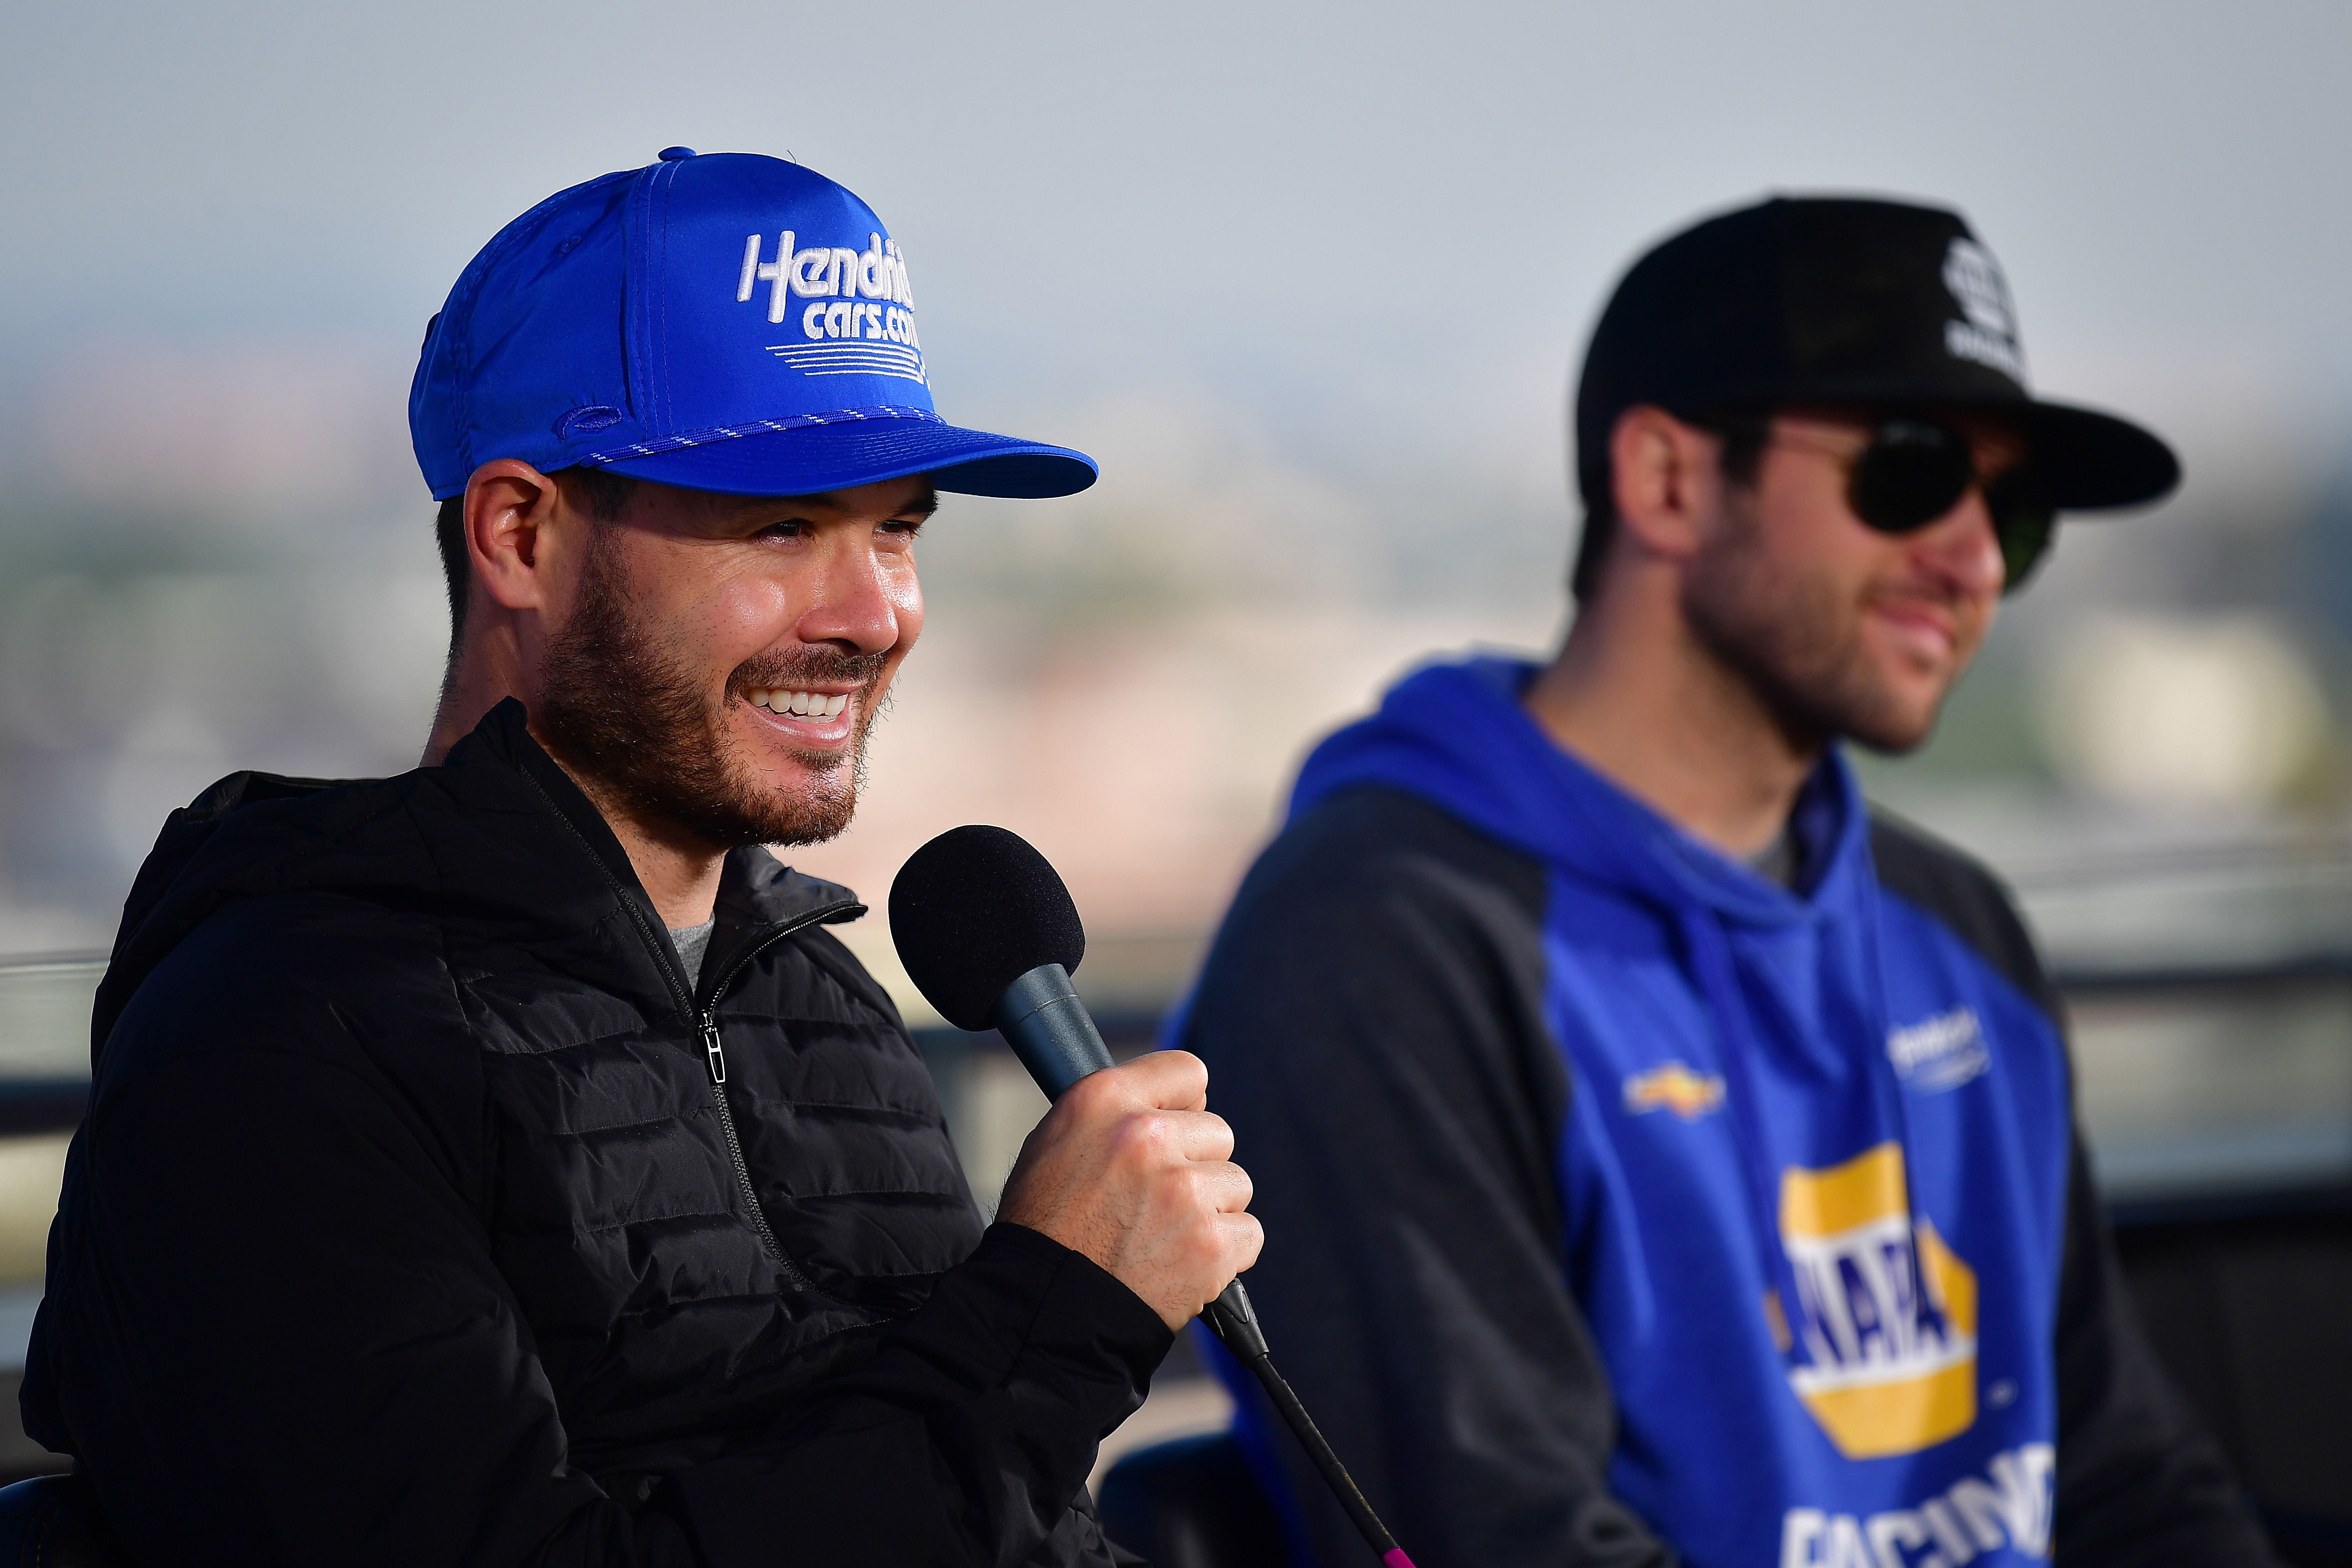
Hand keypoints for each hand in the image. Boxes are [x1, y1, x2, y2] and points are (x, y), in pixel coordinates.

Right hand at [994, 1050, 1261, 1330]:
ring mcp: (1183, 1190)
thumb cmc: (1044, 1228)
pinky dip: (1225, 1254)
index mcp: (1105, 1100)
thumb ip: (1115, 1112)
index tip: (1178, 1129)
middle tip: (1155, 1201)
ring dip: (1211, 1210)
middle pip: (1217, 1132)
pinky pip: (1248, 1233)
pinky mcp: (1210, 1243)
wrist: (1044, 1311)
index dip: (1185, 1104)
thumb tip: (1177, 1104)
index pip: (1187, 1071)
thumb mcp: (1056, 1141)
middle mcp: (1147, 1135)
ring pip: (1236, 1183)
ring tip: (1163, 1236)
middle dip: (1196, 1165)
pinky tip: (1183, 1263)